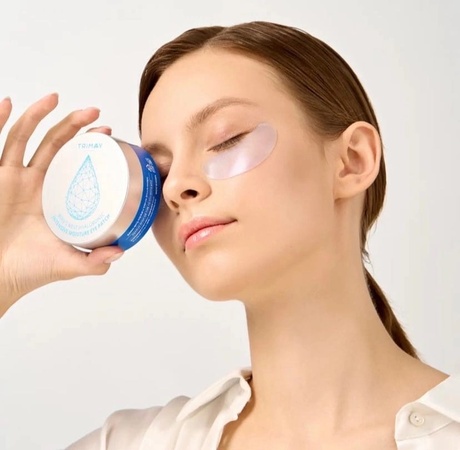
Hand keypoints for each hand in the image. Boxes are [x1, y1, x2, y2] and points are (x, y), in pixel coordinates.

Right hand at [0, 93, 123, 316]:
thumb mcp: (70, 263)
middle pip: (55, 144)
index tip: (107, 133)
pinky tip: (9, 103)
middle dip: (74, 125)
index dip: (88, 146)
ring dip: (39, 116)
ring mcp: (13, 178)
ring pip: (25, 138)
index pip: (73, 162)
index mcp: (56, 197)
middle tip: (96, 113)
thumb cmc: (29, 270)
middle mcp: (35, 183)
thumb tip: (121, 251)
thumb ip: (95, 260)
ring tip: (56, 99)